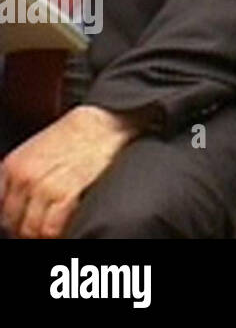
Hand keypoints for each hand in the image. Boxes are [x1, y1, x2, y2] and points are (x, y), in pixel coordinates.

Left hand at [1, 105, 138, 237]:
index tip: (28, 220)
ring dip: (43, 232)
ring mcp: (43, 187)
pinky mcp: (65, 193)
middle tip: (45, 225)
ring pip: (30, 230)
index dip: (15, 218)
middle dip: (27, 228)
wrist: (105, 123)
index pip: (2, 207)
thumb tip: (21, 204)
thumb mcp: (37, 150)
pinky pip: (50, 229)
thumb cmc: (78, 135)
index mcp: (12, 166)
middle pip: (13, 222)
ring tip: (57, 226)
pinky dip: (57, 232)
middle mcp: (22, 177)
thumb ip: (22, 176)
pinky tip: (67, 225)